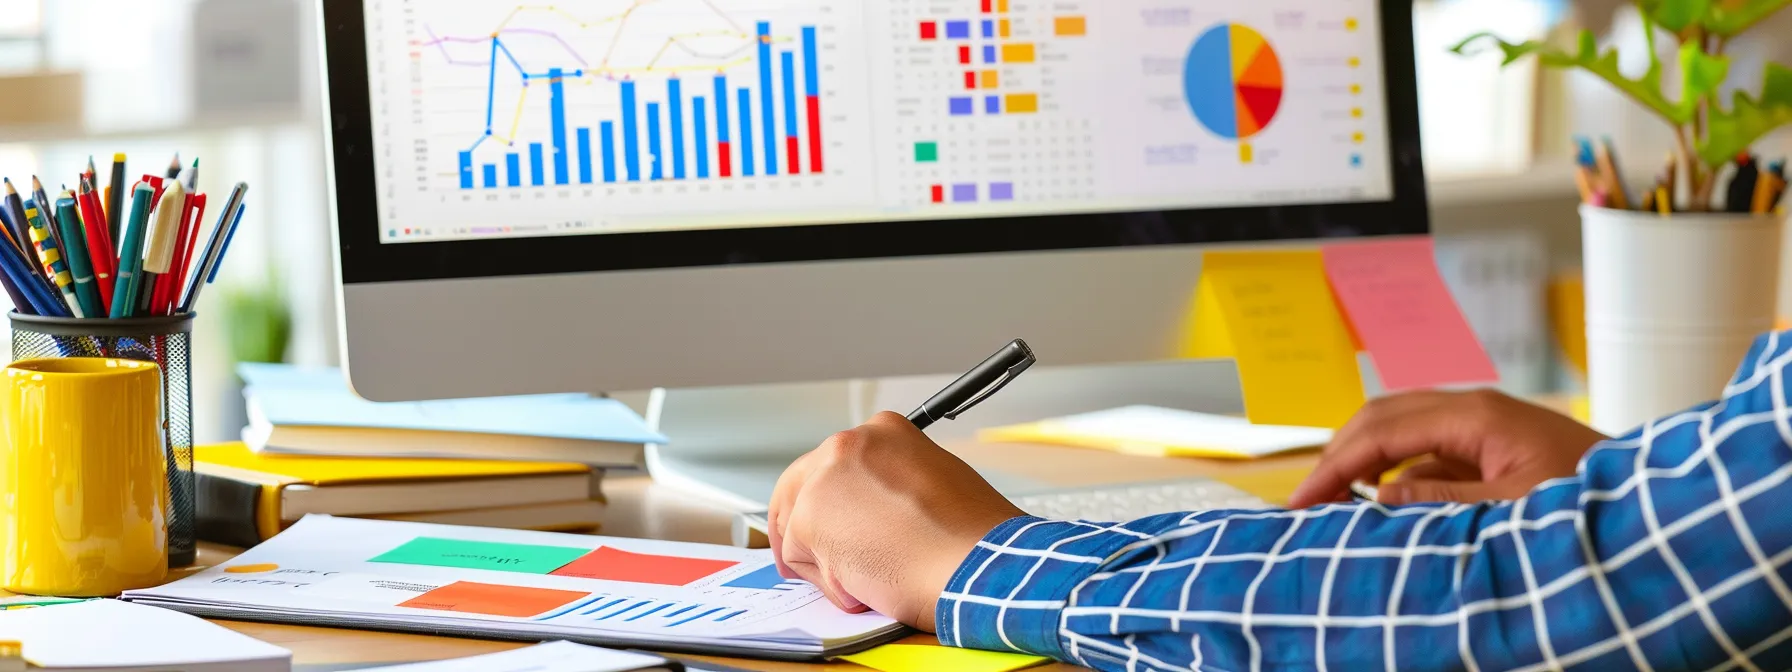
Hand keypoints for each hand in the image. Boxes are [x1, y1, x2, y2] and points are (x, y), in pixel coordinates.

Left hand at [768, 412, 1024, 630]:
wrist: (976, 563)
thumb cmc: (971, 537)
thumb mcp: (934, 482)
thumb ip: (891, 485)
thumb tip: (867, 511)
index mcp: (883, 431)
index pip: (835, 463)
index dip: (833, 501)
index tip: (836, 521)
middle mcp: (849, 444)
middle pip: (802, 487)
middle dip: (809, 527)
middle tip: (818, 558)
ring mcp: (824, 478)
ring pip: (798, 526)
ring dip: (825, 559)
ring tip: (870, 575)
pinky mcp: (809, 519)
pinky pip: (801, 559)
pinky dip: (829, 583)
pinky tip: (866, 585)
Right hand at [1289, 390, 1608, 507]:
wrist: (1647, 499)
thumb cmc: (1591, 496)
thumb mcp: (1513, 507)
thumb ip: (1444, 501)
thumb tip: (1380, 498)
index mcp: (1475, 415)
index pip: (1382, 432)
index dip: (1334, 466)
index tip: (1302, 500)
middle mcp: (1470, 408)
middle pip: (1379, 416)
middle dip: (1337, 456)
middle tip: (1306, 501)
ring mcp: (1477, 422)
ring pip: (1397, 428)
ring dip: (1360, 461)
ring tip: (1331, 501)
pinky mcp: (1486, 442)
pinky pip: (1423, 450)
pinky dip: (1392, 472)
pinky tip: (1379, 501)